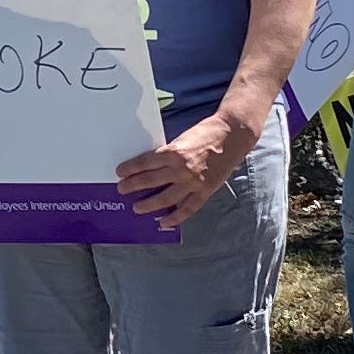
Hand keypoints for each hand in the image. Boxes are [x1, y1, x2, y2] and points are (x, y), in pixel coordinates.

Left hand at [112, 113, 252, 230]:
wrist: (233, 135)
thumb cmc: (207, 132)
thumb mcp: (182, 138)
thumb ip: (169, 153)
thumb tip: (151, 165)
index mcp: (173, 152)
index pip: (144, 162)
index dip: (130, 169)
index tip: (120, 173)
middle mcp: (181, 168)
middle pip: (150, 181)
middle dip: (133, 186)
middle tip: (122, 190)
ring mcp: (193, 182)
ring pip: (165, 198)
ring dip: (149, 204)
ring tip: (137, 207)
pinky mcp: (205, 191)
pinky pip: (187, 208)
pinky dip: (175, 217)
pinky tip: (164, 222)